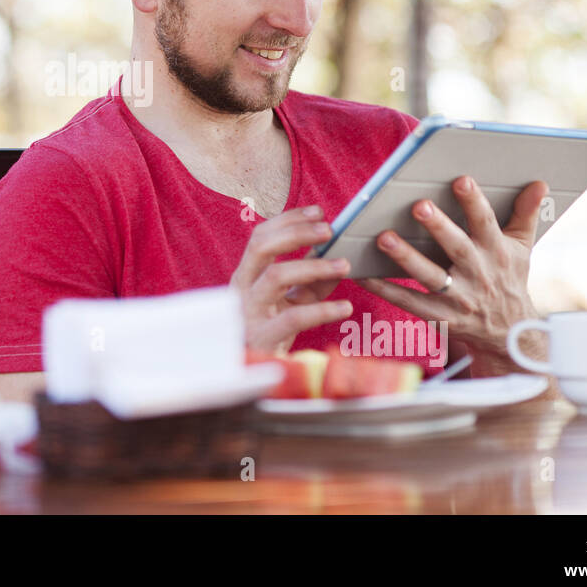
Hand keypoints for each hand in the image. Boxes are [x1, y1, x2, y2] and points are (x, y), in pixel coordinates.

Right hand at [230, 205, 353, 353]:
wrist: (248, 375)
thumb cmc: (270, 333)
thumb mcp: (291, 302)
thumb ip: (313, 282)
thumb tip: (342, 260)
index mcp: (245, 275)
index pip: (261, 236)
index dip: (289, 219)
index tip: (319, 211)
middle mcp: (241, 289)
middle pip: (261, 246)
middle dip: (296, 232)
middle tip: (329, 230)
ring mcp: (249, 313)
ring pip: (276, 276)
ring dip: (313, 266)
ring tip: (344, 265)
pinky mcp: (262, 338)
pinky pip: (293, 318)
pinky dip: (323, 310)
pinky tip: (345, 307)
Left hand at [358, 177, 548, 373]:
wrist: (511, 334)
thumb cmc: (509, 279)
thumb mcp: (522, 248)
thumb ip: (525, 214)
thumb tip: (539, 183)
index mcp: (498, 252)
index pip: (486, 223)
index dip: (474, 202)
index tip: (461, 179)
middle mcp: (478, 274)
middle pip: (457, 248)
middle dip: (439, 227)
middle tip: (418, 205)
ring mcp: (459, 298)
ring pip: (430, 277)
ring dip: (406, 258)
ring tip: (383, 238)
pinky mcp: (440, 317)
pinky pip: (408, 302)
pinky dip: (385, 288)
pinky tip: (362, 273)